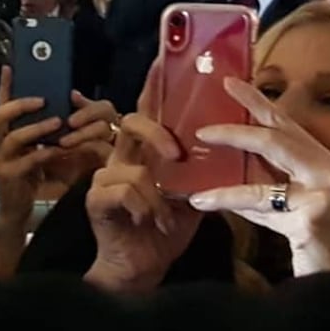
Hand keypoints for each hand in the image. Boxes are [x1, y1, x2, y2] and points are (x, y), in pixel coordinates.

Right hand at [0, 67, 116, 224]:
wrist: (18, 208)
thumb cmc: (29, 174)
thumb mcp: (32, 147)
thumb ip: (38, 130)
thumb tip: (55, 107)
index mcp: (2, 132)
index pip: (1, 102)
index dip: (4, 85)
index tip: (9, 67)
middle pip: (1, 114)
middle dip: (22, 103)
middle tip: (43, 99)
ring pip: (14, 136)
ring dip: (37, 127)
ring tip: (58, 122)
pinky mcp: (8, 175)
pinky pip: (28, 160)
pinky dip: (44, 153)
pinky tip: (58, 149)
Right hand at [84, 65, 201, 293]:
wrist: (139, 270)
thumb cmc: (165, 231)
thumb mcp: (191, 197)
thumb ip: (201, 172)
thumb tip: (233, 149)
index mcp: (144, 153)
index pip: (148, 110)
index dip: (154, 86)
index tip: (164, 60)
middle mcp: (121, 157)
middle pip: (133, 122)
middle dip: (157, 133)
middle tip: (177, 153)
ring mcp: (105, 176)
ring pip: (132, 166)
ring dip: (157, 196)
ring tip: (167, 219)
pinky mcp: (96, 199)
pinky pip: (124, 191)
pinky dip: (144, 208)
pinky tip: (150, 223)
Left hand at [188, 77, 329, 276]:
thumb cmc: (306, 239)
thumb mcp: (280, 201)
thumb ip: (258, 178)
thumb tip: (216, 159)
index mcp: (319, 160)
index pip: (285, 122)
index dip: (258, 100)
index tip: (230, 81)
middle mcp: (326, 168)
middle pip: (278, 129)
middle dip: (244, 109)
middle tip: (214, 93)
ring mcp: (324, 189)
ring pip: (270, 152)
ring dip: (231, 141)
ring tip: (199, 137)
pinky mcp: (313, 214)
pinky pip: (258, 199)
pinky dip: (226, 196)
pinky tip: (200, 199)